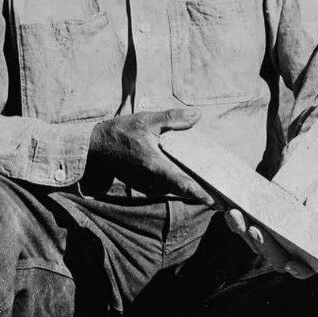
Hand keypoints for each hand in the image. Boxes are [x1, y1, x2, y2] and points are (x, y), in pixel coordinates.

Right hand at [86, 108, 213, 202]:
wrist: (96, 148)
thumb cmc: (120, 133)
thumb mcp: (146, 120)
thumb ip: (173, 118)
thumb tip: (197, 115)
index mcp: (155, 165)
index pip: (182, 183)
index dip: (199, 193)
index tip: (215, 201)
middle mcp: (152, 180)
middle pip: (182, 191)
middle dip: (201, 195)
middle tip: (222, 199)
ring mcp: (147, 185)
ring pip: (173, 191)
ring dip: (190, 190)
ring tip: (210, 188)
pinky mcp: (143, 185)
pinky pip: (165, 188)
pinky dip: (177, 186)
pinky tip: (188, 178)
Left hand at [224, 176, 317, 279]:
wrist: (291, 162)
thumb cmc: (312, 183)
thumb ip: (317, 208)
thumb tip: (310, 213)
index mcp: (308, 243)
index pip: (305, 266)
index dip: (299, 269)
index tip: (290, 265)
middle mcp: (285, 244)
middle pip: (274, 257)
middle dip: (264, 245)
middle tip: (255, 229)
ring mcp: (265, 233)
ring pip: (252, 241)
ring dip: (242, 229)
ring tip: (235, 213)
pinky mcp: (249, 219)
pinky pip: (238, 224)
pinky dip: (232, 217)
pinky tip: (226, 205)